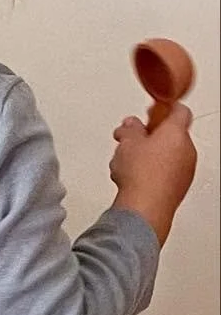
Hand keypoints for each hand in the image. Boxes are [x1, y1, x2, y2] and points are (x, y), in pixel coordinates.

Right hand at [110, 104, 196, 245]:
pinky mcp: (178, 186)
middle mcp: (186, 150)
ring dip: (151, 152)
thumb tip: (131, 126)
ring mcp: (185, 170)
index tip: (152, 109)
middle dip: (151, 134)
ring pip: (169, 153)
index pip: (179, 110)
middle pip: (172, 134)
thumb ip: (130, 129)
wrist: (144, 207)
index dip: (164, 107)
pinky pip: (168, 171)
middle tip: (133, 136)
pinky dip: (153, 169)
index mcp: (176, 133)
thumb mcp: (127, 142)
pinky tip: (134, 176)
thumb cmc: (140, 174)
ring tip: (128, 159)